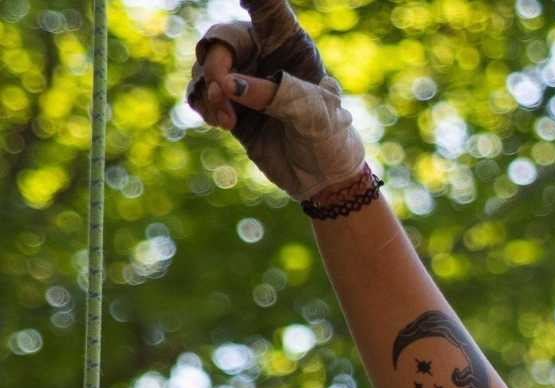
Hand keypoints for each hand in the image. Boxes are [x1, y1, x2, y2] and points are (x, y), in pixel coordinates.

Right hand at [186, 0, 368, 200]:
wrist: (320, 178)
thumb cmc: (329, 139)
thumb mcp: (313, 116)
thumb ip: (274, 95)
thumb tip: (227, 85)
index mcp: (291, 45)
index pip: (268, 8)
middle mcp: (263, 55)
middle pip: (223, 39)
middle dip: (216, 64)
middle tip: (222, 91)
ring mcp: (243, 78)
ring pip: (205, 67)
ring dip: (208, 93)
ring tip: (229, 121)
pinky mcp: (227, 103)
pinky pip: (198, 91)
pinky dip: (203, 105)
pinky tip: (223, 124)